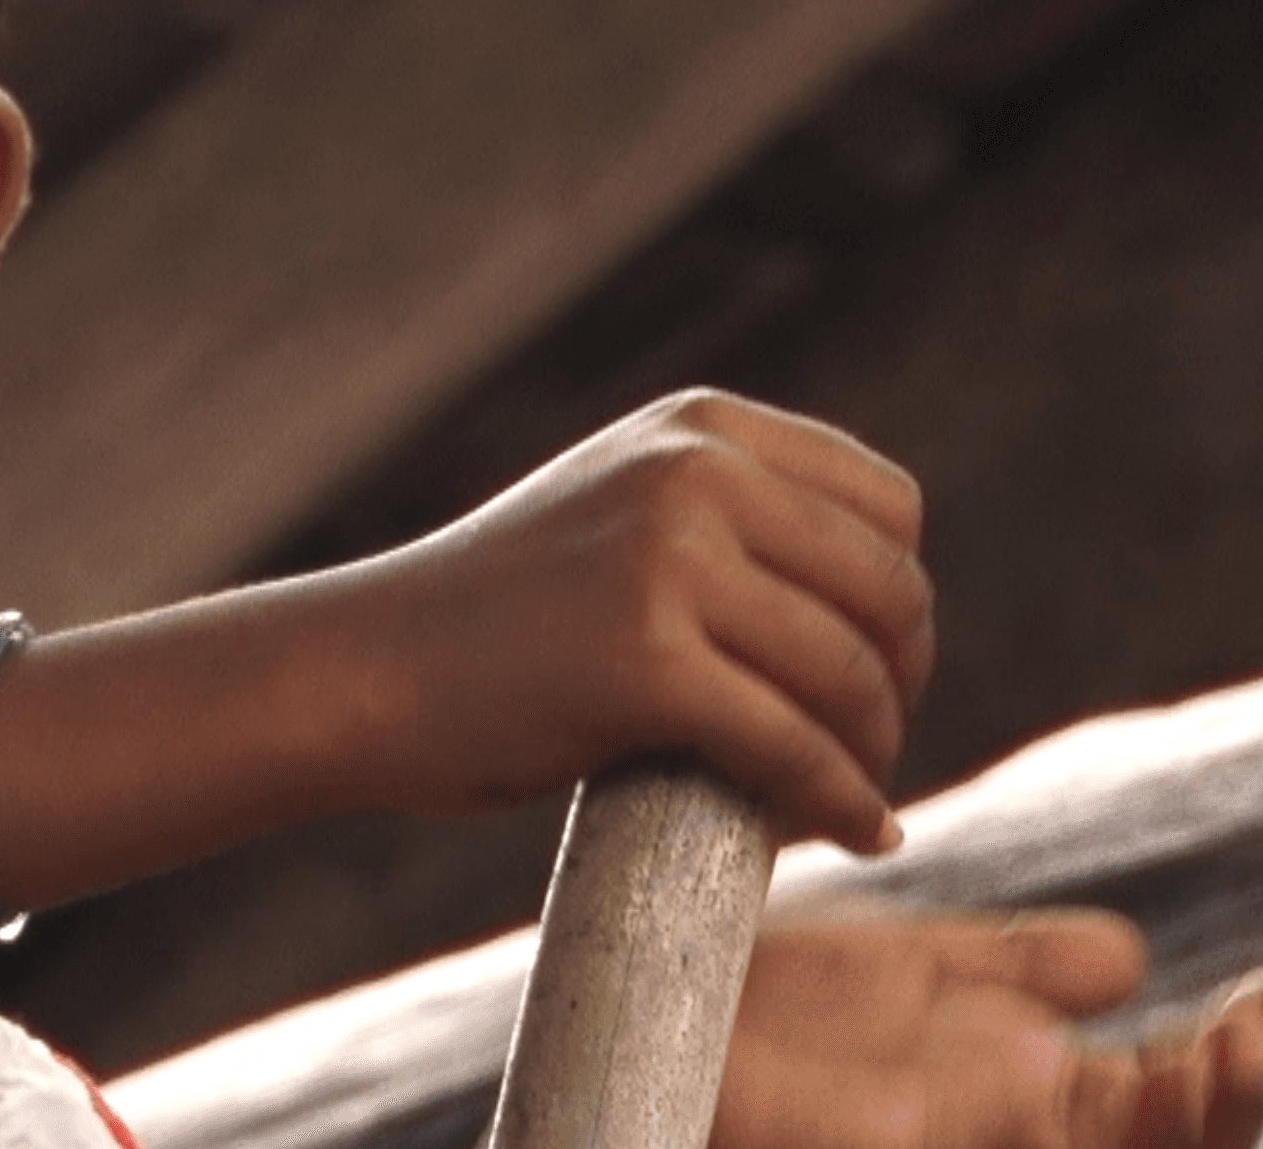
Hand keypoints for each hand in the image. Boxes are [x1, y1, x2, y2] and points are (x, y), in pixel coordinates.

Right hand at [340, 390, 932, 850]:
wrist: (362, 670)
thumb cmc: (493, 622)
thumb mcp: (621, 516)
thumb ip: (733, 525)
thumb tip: (893, 618)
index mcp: (698, 428)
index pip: (888, 509)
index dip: (899, 605)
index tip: (871, 674)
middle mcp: (693, 472)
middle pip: (889, 593)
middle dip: (897, 688)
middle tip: (865, 754)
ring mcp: (669, 559)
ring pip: (851, 675)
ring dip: (871, 755)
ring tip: (847, 800)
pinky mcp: (645, 660)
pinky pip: (795, 745)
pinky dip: (839, 801)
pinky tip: (852, 833)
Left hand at [714, 906, 1262, 1148]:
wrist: (622, 1015)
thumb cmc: (754, 1004)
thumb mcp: (903, 975)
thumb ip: (1017, 969)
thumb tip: (1124, 962)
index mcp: (1007, 1097)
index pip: (1155, 1110)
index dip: (1226, 1074)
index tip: (1258, 1006)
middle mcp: (984, 1129)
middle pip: (1143, 1145)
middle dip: (1214, 1108)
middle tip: (1238, 1038)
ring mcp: (922, 1136)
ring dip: (1164, 1125)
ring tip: (1198, 1060)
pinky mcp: (851, 1137)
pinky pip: (940, 1139)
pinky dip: (1019, 1121)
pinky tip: (1056, 1072)